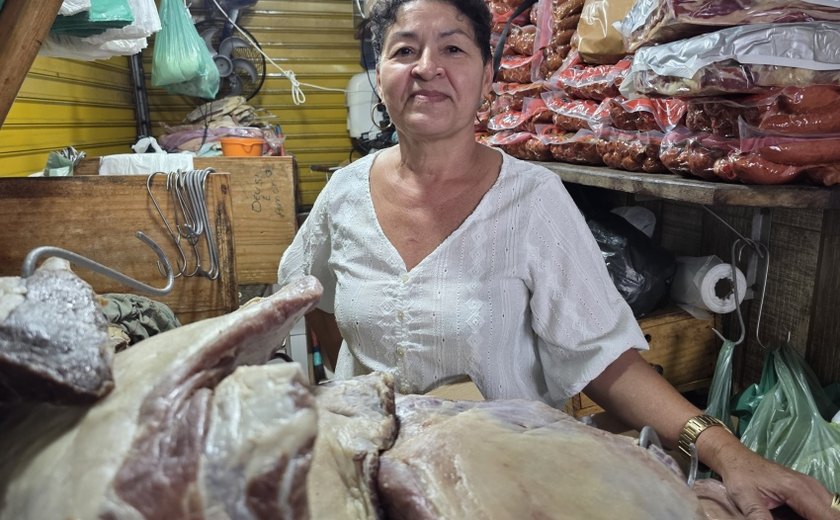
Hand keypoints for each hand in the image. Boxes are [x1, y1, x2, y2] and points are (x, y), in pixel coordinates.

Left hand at [713, 440, 837, 519]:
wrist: (736, 458)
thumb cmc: (740, 476)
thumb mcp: (745, 499)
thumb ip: (759, 518)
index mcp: (798, 490)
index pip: (827, 517)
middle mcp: (811, 486)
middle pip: (834, 513)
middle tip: (792, 519)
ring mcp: (812, 486)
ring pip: (831, 509)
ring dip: (823, 517)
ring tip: (792, 517)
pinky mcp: (809, 489)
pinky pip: (824, 506)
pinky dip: (818, 515)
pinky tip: (804, 517)